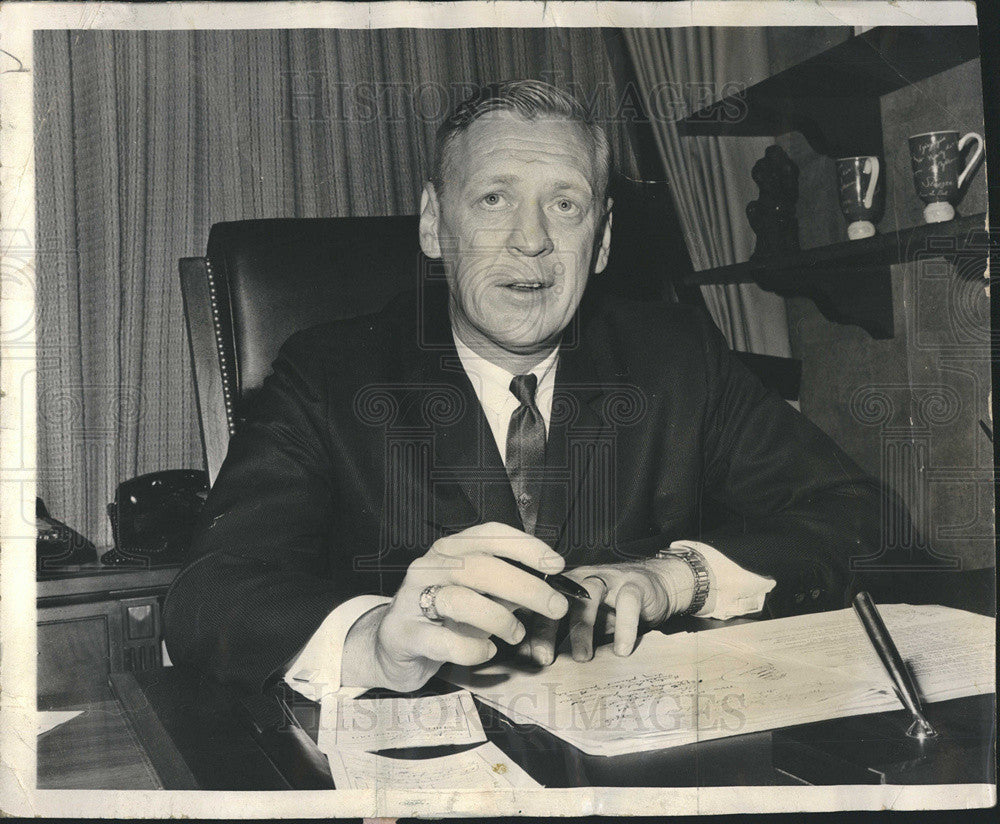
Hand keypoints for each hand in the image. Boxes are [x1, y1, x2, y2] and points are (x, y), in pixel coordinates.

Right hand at [341, 522, 568, 691]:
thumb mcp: (478, 595)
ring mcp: (412, 598)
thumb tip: (551, 587)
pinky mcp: (404, 633)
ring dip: (499, 619)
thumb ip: (508, 589)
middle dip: (525, 586)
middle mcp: (429, 566)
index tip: (556, 565)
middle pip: (481, 567)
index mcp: (450, 549)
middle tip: (556, 608)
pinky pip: (444, 641)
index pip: (489, 534)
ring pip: (461, 600)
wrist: (391, 645)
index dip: (525, 546)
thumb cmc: (442, 616)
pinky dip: (472, 649)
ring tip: (516, 634)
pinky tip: (485, 652)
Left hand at [518, 557, 693, 664]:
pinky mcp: (634, 585)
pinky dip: (624, 627)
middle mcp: (581, 579)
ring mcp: (608, 579)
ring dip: (582, 628)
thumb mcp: (585, 621)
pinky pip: (628, 603)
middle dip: (546, 628)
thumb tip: (531, 658)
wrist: (655, 586)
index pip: (538, 604)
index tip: (525, 658)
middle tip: (543, 659)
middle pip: (556, 597)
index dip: (528, 629)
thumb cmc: (613, 607)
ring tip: (582, 657)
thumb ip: (562, 635)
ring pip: (588, 595)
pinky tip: (621, 650)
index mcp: (564, 587)